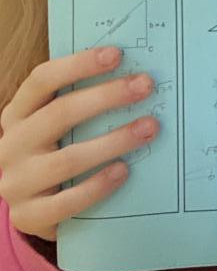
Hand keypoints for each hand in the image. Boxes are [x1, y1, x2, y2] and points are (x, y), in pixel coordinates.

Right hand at [0, 46, 157, 240]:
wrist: (33, 208)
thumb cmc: (55, 152)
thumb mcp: (56, 126)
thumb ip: (81, 103)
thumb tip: (133, 76)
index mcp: (17, 114)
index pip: (42, 80)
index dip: (78, 65)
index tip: (116, 54)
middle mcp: (11, 145)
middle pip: (59, 114)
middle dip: (106, 97)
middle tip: (145, 86)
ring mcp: (17, 182)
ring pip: (67, 160)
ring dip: (113, 141)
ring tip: (148, 128)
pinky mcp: (28, 215)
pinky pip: (66, 202)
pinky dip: (97, 186)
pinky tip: (124, 170)